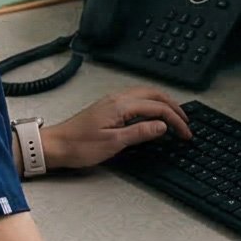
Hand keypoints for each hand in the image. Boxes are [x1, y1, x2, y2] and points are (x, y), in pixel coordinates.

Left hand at [44, 87, 191, 169]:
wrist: (55, 146)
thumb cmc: (79, 146)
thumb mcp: (113, 143)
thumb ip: (140, 132)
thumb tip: (162, 125)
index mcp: (121, 106)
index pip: (158, 108)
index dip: (175, 120)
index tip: (185, 133)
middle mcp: (118, 99)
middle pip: (154, 95)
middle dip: (174, 107)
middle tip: (186, 122)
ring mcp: (112, 101)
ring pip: (146, 94)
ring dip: (163, 103)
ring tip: (174, 116)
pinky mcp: (108, 107)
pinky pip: (136, 99)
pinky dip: (151, 103)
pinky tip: (152, 113)